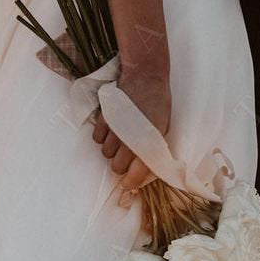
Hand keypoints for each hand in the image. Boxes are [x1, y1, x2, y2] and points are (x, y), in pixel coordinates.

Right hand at [92, 61, 170, 203]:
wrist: (145, 77)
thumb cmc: (158, 103)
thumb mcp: (162, 128)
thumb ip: (152, 148)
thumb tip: (144, 165)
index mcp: (148, 144)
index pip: (136, 173)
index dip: (130, 182)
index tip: (127, 184)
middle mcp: (130, 140)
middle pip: (116, 166)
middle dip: (121, 164)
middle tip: (126, 156)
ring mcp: (116, 129)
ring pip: (105, 152)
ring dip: (112, 150)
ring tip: (119, 140)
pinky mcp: (104, 118)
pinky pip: (97, 138)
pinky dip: (102, 137)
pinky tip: (110, 130)